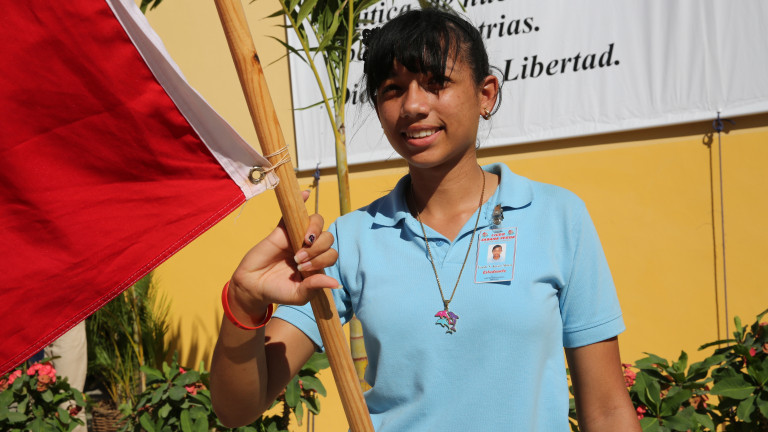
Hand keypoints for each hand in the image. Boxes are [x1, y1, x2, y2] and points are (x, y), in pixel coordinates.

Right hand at [228, 194, 338, 322]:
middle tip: (299, 261)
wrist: (253, 286)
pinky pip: (294, 212)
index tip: (303, 271)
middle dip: (317, 249)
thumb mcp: (298, 295)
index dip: (322, 260)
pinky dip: (302, 201)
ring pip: (316, 223)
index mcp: (317, 263)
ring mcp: (297, 237)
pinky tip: (306, 194)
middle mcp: (310, 248)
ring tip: (301, 246)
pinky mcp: (282, 229)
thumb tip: (335, 283)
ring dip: (313, 232)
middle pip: (327, 238)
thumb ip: (314, 287)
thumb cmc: (277, 291)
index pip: (331, 254)